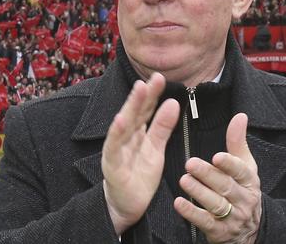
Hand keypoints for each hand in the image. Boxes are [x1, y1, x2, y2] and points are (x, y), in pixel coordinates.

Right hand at [101, 73, 179, 235]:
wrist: (126, 206)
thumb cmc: (139, 176)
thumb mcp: (156, 149)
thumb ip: (162, 126)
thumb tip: (172, 102)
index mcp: (136, 133)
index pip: (145, 110)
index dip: (152, 95)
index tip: (161, 78)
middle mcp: (124, 138)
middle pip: (135, 113)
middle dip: (143, 96)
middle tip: (153, 79)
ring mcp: (117, 151)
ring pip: (124, 126)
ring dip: (131, 107)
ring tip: (139, 90)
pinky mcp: (113, 166)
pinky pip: (114, 148)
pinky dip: (116, 134)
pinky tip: (121, 120)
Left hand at [174, 113, 260, 243]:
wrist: (250, 231)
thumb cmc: (243, 191)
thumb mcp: (246, 167)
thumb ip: (238, 142)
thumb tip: (240, 116)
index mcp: (249, 181)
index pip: (241, 172)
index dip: (230, 164)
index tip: (217, 156)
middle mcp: (243, 199)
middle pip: (225, 186)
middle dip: (208, 175)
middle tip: (190, 164)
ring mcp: (232, 217)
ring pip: (215, 204)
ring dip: (198, 192)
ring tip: (184, 180)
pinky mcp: (219, 231)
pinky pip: (205, 222)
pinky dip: (191, 213)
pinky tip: (179, 203)